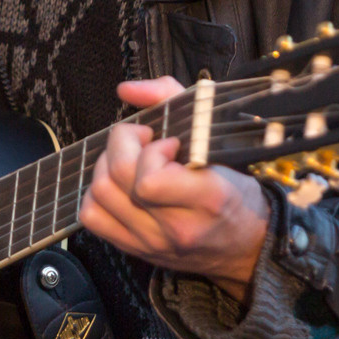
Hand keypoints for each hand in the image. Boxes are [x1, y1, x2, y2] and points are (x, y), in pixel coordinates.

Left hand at [78, 77, 270, 301]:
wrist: (246, 245)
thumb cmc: (234, 190)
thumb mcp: (218, 140)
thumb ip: (173, 99)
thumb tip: (126, 89)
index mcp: (207, 199)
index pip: (149, 180)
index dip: (151, 151)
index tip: (170, 143)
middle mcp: (177, 227)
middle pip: (117, 179)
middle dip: (123, 144)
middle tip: (145, 140)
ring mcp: (153, 242)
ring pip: (99, 195)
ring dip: (108, 165)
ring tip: (133, 160)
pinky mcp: (136, 249)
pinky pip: (92, 217)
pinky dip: (97, 194)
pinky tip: (121, 184)